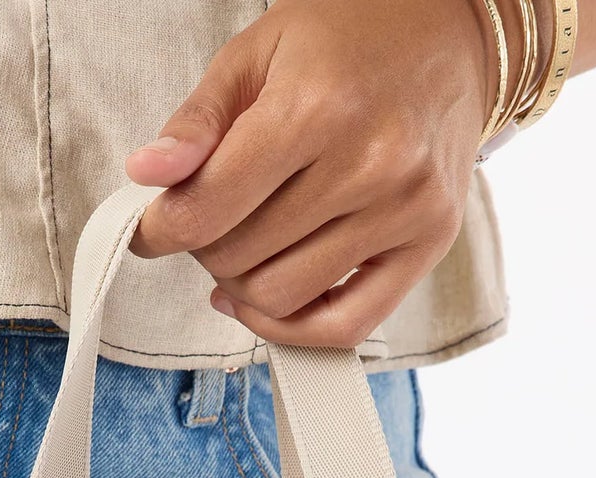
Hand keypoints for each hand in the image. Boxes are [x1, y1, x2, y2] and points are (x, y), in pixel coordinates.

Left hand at [125, 0, 494, 347]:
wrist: (449, 31)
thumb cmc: (346, 39)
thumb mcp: (256, 53)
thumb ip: (197, 122)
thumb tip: (146, 176)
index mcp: (316, 107)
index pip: (207, 209)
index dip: (160, 231)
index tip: (151, 229)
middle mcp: (368, 163)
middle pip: (239, 260)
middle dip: (205, 249)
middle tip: (213, 220)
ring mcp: (404, 209)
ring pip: (281, 298)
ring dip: (242, 286)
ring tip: (245, 246)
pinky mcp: (429, 243)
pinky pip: (345, 327)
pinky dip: (292, 329)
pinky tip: (264, 302)